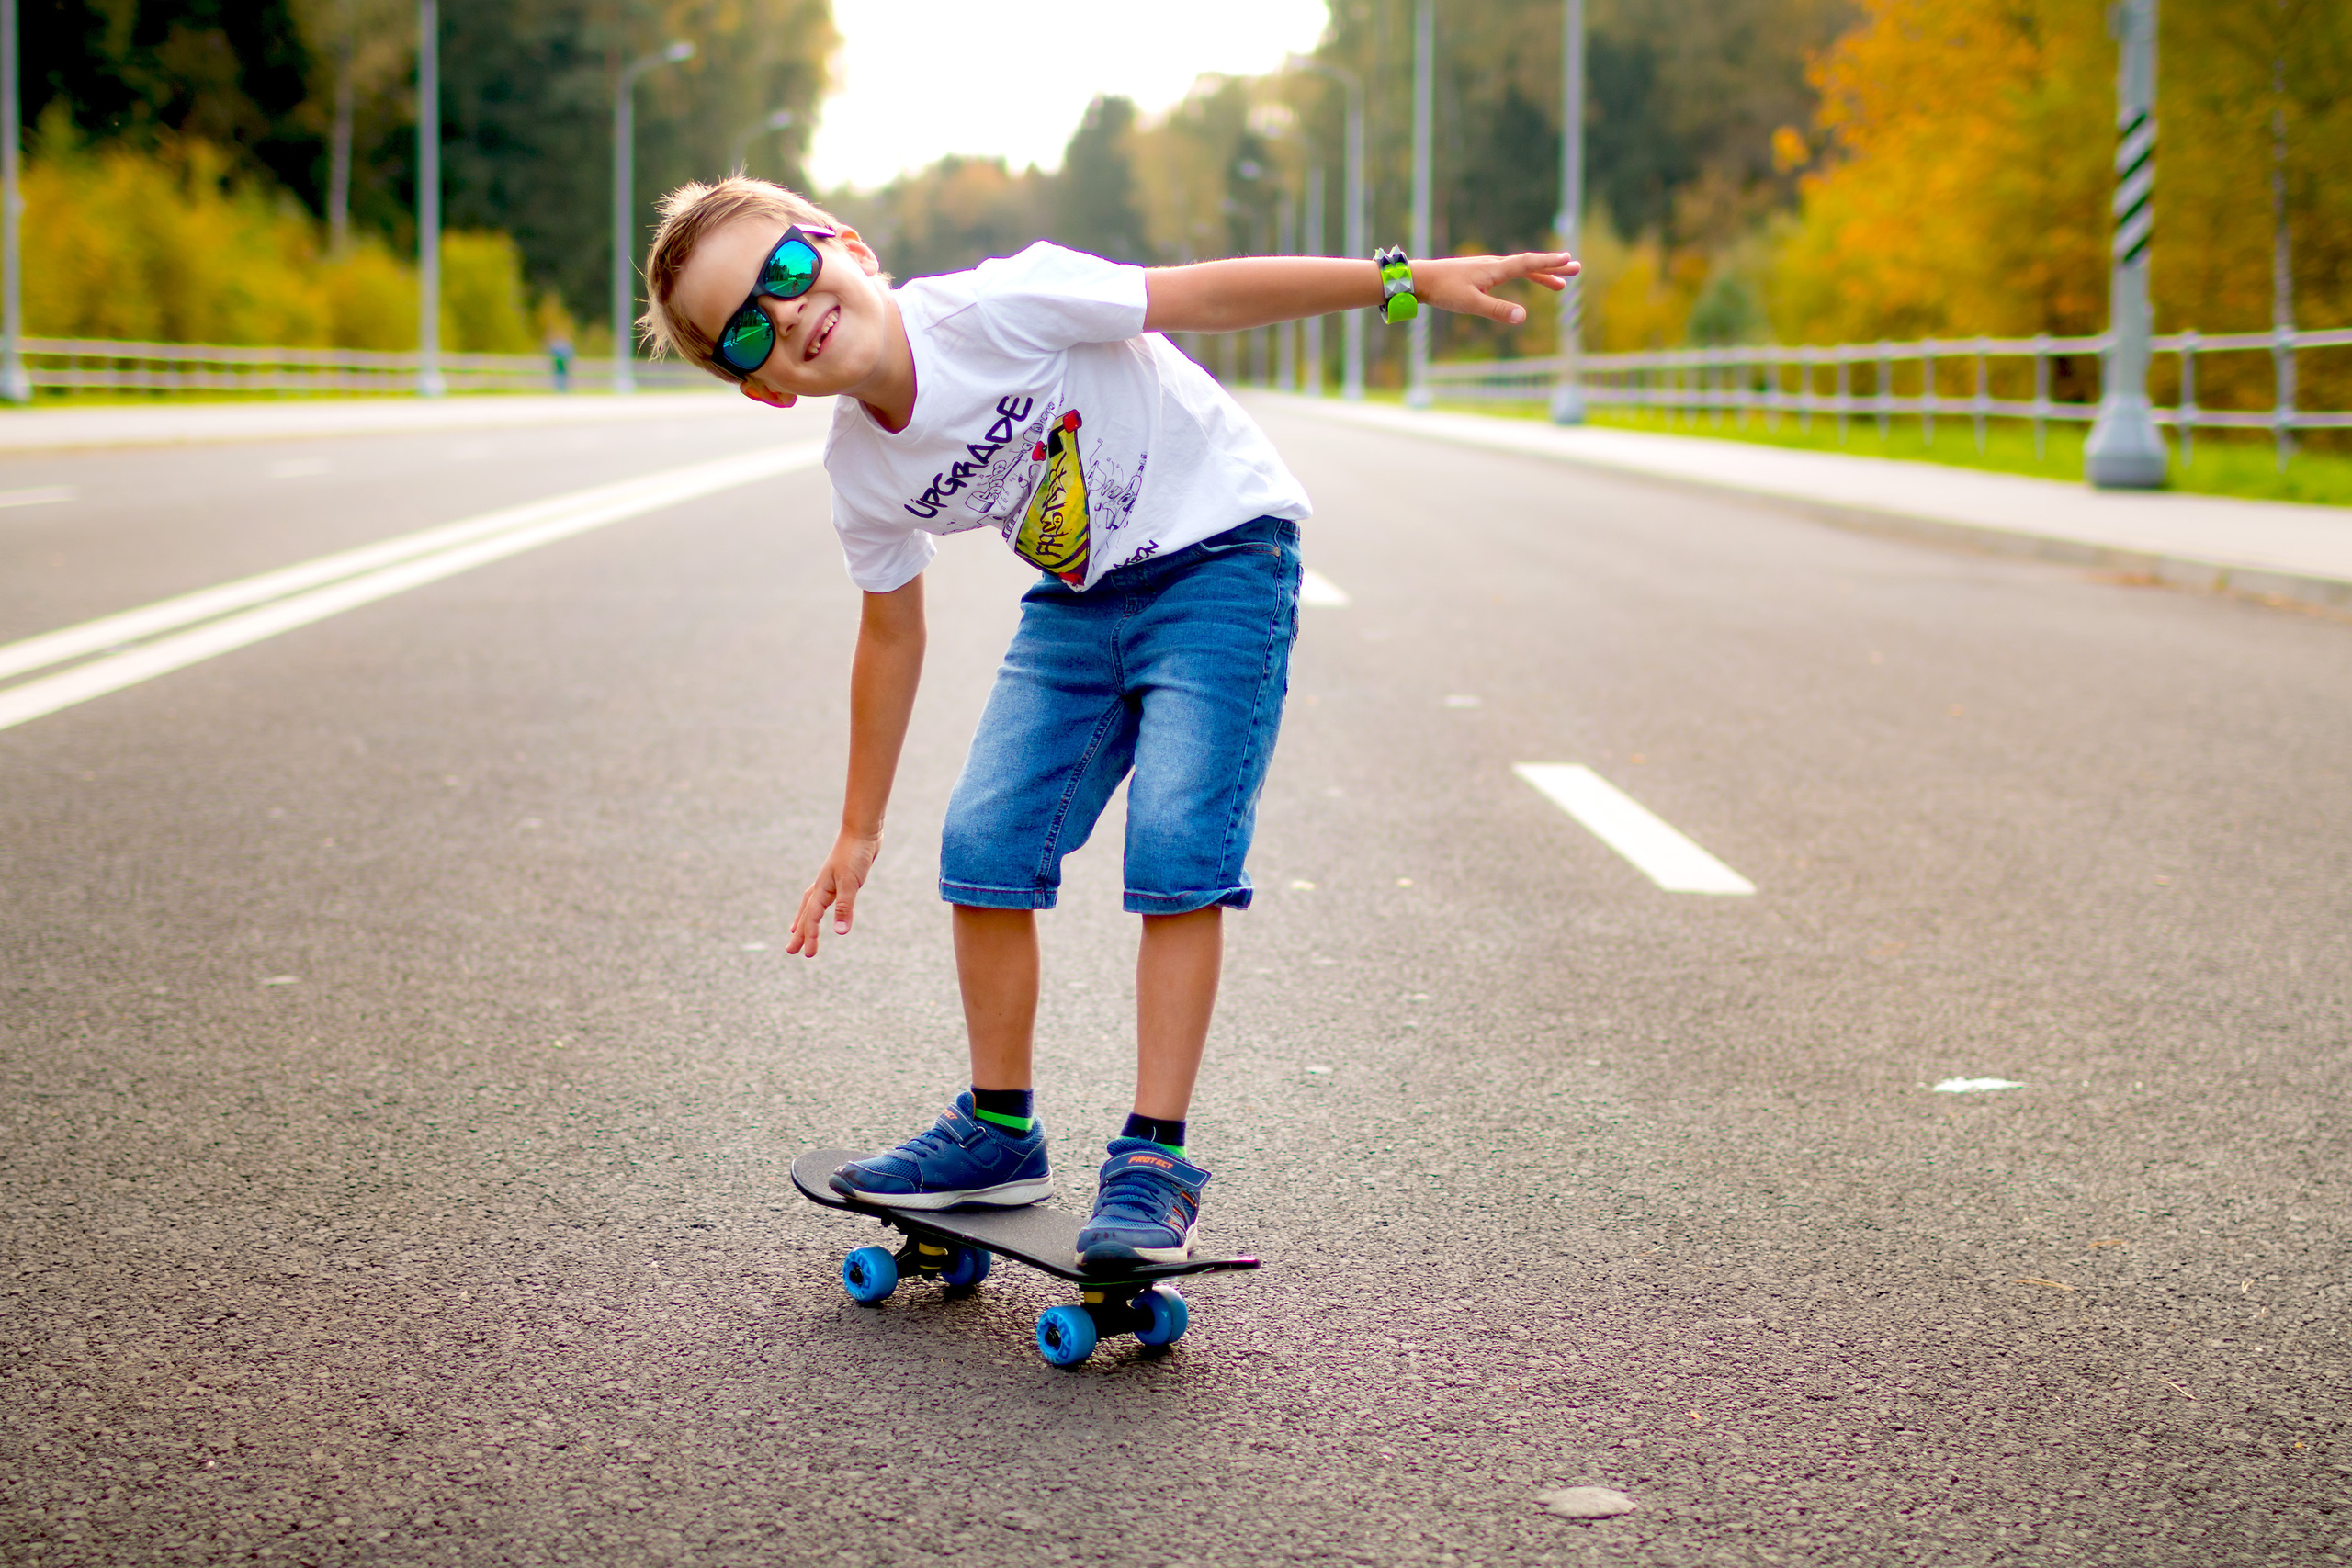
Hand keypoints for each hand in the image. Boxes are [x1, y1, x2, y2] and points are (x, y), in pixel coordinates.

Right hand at [787, 830, 881, 955]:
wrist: (862, 830)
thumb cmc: (855, 854)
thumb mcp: (851, 883)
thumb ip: (845, 907)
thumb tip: (840, 933)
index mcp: (822, 889)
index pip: (813, 918)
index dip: (810, 936)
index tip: (807, 954)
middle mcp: (823, 886)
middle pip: (807, 914)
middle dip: (800, 933)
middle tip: (790, 951)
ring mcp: (831, 881)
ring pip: (812, 905)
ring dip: (804, 919)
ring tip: (795, 930)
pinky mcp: (841, 877)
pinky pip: (825, 897)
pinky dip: (821, 906)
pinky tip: (825, 905)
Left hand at [1413, 251, 1579, 325]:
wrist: (1421, 279)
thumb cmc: (1444, 290)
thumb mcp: (1471, 304)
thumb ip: (1497, 310)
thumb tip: (1524, 316)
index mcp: (1495, 269)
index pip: (1528, 264)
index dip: (1549, 263)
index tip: (1569, 260)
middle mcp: (1494, 265)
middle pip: (1530, 264)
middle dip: (1553, 268)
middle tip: (1576, 267)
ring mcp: (1488, 268)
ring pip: (1521, 269)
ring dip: (1541, 275)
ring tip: (1559, 285)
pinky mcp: (1480, 274)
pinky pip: (1510, 273)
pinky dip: (1524, 277)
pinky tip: (1527, 281)